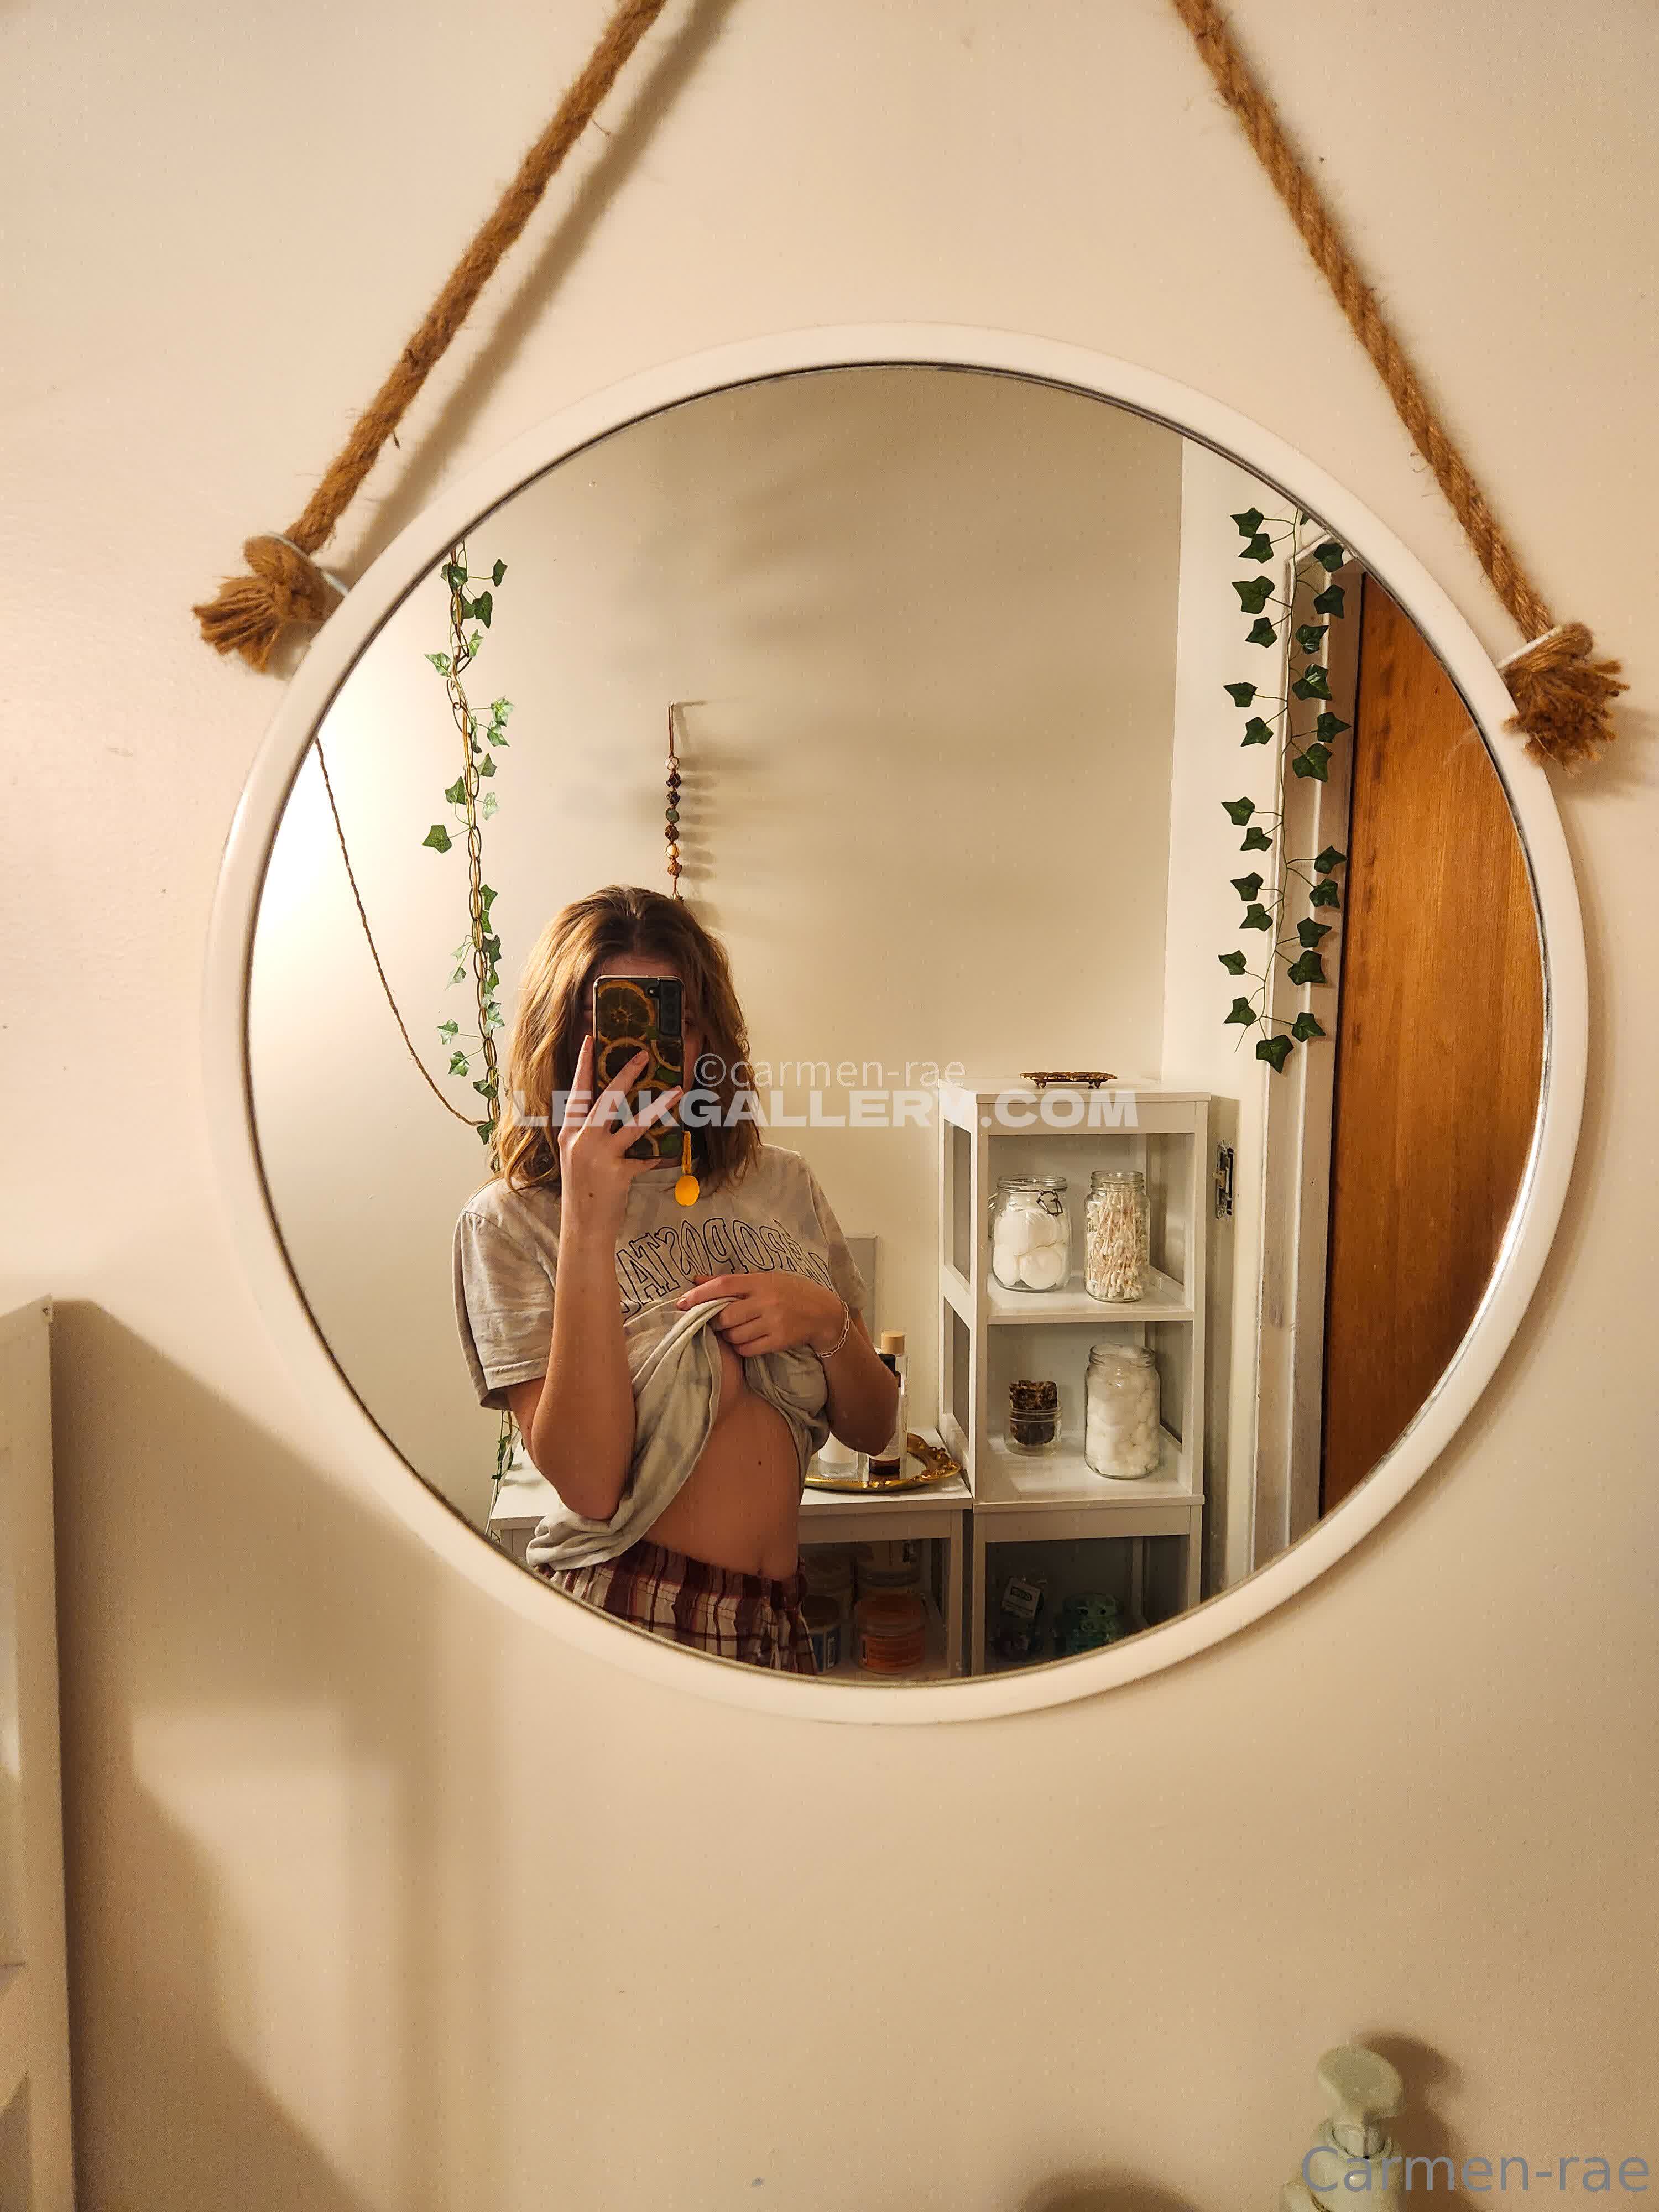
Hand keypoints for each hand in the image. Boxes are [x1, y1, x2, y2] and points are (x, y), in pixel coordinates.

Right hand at [558, 1033, 681, 1241]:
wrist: (583, 1228)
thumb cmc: (583, 1192)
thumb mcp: (576, 1159)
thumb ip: (588, 1135)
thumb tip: (608, 1113)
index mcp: (568, 1134)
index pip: (575, 1092)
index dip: (582, 1065)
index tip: (589, 1039)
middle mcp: (581, 1141)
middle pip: (605, 1099)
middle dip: (625, 1073)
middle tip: (643, 1054)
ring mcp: (599, 1156)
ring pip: (632, 1123)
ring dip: (657, 1106)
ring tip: (677, 1091)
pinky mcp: (618, 1173)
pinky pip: (645, 1157)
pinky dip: (659, 1155)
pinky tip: (669, 1153)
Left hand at [675, 1271, 845, 1357]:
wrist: (823, 1313)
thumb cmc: (790, 1292)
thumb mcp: (764, 1279)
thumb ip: (731, 1281)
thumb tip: (696, 1279)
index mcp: (761, 1281)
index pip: (723, 1285)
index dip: (699, 1294)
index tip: (681, 1303)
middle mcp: (766, 1301)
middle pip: (725, 1316)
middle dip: (715, 1321)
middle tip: (719, 1321)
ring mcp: (773, 1322)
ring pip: (734, 1335)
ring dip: (728, 1336)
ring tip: (735, 1330)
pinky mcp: (779, 1340)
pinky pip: (747, 1348)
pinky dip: (740, 1347)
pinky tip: (746, 1340)